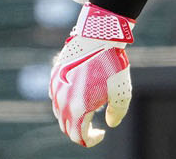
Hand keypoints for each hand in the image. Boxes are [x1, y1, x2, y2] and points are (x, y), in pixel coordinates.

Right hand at [49, 4, 133, 146]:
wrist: (98, 36)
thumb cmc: (112, 64)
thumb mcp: (122, 92)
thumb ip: (117, 113)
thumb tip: (110, 123)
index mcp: (77, 109)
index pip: (78, 137)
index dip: (91, 140)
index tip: (101, 133)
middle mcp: (61, 102)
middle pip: (67, 127)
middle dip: (80, 131)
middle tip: (93, 127)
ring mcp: (55, 88)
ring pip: (59, 113)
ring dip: (71, 117)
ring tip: (88, 110)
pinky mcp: (53, 77)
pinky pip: (56, 97)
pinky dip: (65, 103)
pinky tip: (79, 95)